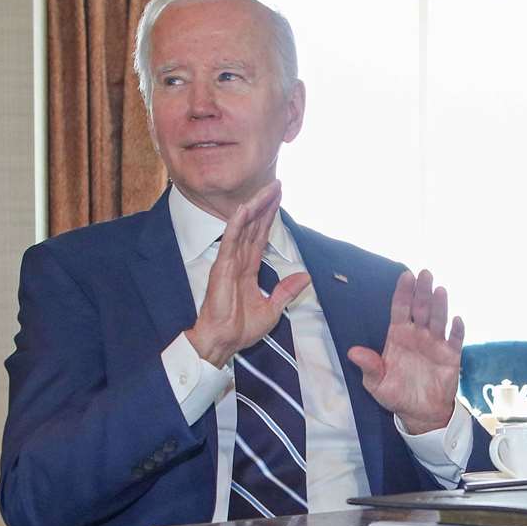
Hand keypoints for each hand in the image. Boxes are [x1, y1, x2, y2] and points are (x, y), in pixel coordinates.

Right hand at [184, 181, 310, 366]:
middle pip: (254, 226)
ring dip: (254, 208)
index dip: (270, 217)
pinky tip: (242, 210)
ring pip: (243, 228)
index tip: (279, 199)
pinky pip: (230, 242)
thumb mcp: (273, 309)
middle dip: (265, 205)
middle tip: (276, 184)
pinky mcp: (222, 268)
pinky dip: (236, 225)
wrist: (224, 341)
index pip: (261, 236)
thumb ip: (286, 290)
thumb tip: (304, 276)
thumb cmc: (241, 328)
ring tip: (266, 189)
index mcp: (249, 269)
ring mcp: (229, 262)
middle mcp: (239, 261)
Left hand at [348, 269, 463, 434]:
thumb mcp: (376, 384)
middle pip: (421, 308)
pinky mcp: (451, 356)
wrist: (420, 413)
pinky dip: (456, 330)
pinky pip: (455, 340)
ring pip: (438, 319)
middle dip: (422, 291)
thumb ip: (368, 366)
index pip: (400, 309)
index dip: (403, 292)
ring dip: (440, 305)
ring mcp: (435, 344)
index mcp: (398, 336)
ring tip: (440, 290)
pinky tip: (457, 320)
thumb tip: (353, 352)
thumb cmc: (396, 395)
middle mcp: (418, 335)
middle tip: (425, 274)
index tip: (405, 276)